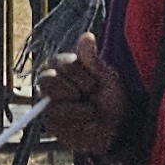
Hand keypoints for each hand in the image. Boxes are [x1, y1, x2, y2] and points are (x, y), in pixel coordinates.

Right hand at [29, 34, 122, 156]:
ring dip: (72, 104)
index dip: (74, 71)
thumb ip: (92, 60)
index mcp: (68, 70)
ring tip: (89, 110)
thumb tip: (86, 35)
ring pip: (48, 97)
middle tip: (89, 95)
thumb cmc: (113, 101)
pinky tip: (84, 120)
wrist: (118, 129)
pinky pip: (52, 115)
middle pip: (46, 77)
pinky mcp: (51, 121)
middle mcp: (56, 85)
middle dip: (70, 86)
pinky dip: (72, 116)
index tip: (93, 84)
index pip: (57, 62)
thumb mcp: (106, 78)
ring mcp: (51, 103)